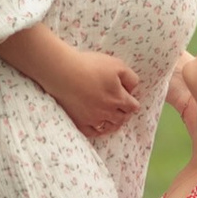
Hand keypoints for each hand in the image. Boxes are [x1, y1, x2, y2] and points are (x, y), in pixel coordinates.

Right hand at [0, 27, 141, 138]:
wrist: (63, 72)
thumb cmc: (90, 65)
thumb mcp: (117, 65)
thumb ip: (131, 78)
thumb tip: (133, 88)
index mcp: (118, 99)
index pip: (133, 106)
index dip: (132, 101)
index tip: (129, 98)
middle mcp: (108, 112)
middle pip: (122, 118)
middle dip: (124, 112)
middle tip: (121, 107)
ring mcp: (93, 119)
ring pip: (109, 127)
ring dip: (113, 123)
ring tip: (111, 118)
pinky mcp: (79, 122)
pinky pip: (92, 132)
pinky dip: (97, 129)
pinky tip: (97, 124)